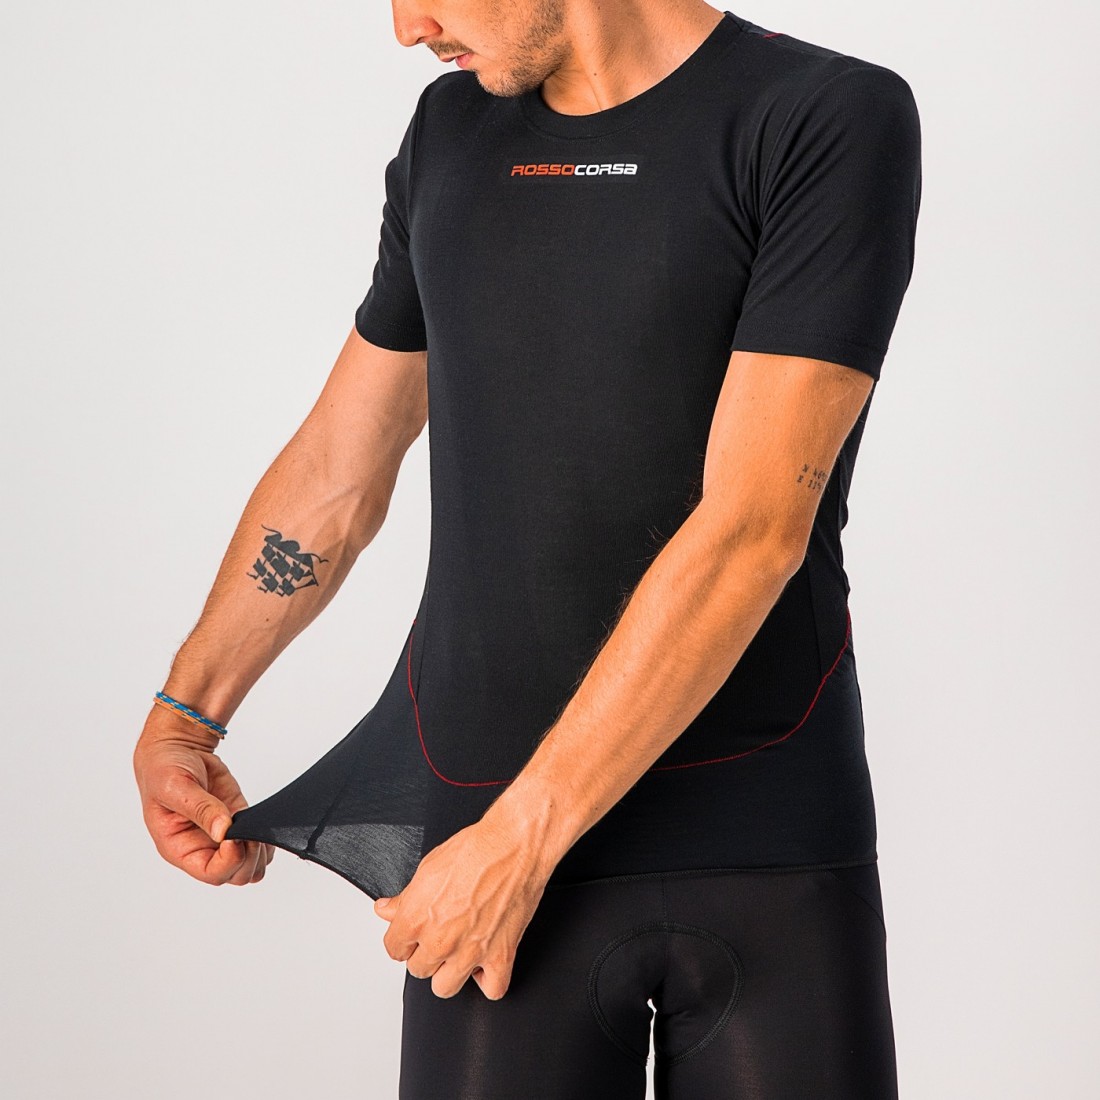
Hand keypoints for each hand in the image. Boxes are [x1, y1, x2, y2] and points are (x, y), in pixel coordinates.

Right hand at [133, 710, 273, 885]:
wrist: (177, 751)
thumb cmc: (164, 770)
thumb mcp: (176, 787)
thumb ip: (201, 809)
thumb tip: (224, 830)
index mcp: (179, 849)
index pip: (211, 873)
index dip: (230, 860)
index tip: (236, 836)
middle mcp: (202, 849)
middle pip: (236, 875)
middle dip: (249, 857)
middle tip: (250, 830)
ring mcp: (222, 838)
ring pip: (252, 865)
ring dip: (261, 851)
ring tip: (256, 825)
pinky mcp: (239, 822)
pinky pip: (259, 845)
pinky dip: (267, 838)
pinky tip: (262, 822)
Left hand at [373, 816, 550, 1000]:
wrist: (514, 845)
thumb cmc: (475, 849)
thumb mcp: (429, 866)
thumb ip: (404, 897)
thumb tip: (386, 909)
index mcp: (417, 918)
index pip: (394, 949)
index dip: (404, 940)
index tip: (412, 936)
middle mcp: (440, 940)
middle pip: (419, 969)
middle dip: (427, 953)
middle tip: (440, 935)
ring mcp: (470, 951)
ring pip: (445, 987)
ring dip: (450, 971)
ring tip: (459, 953)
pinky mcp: (501, 955)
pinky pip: (492, 989)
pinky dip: (489, 980)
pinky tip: (486, 963)